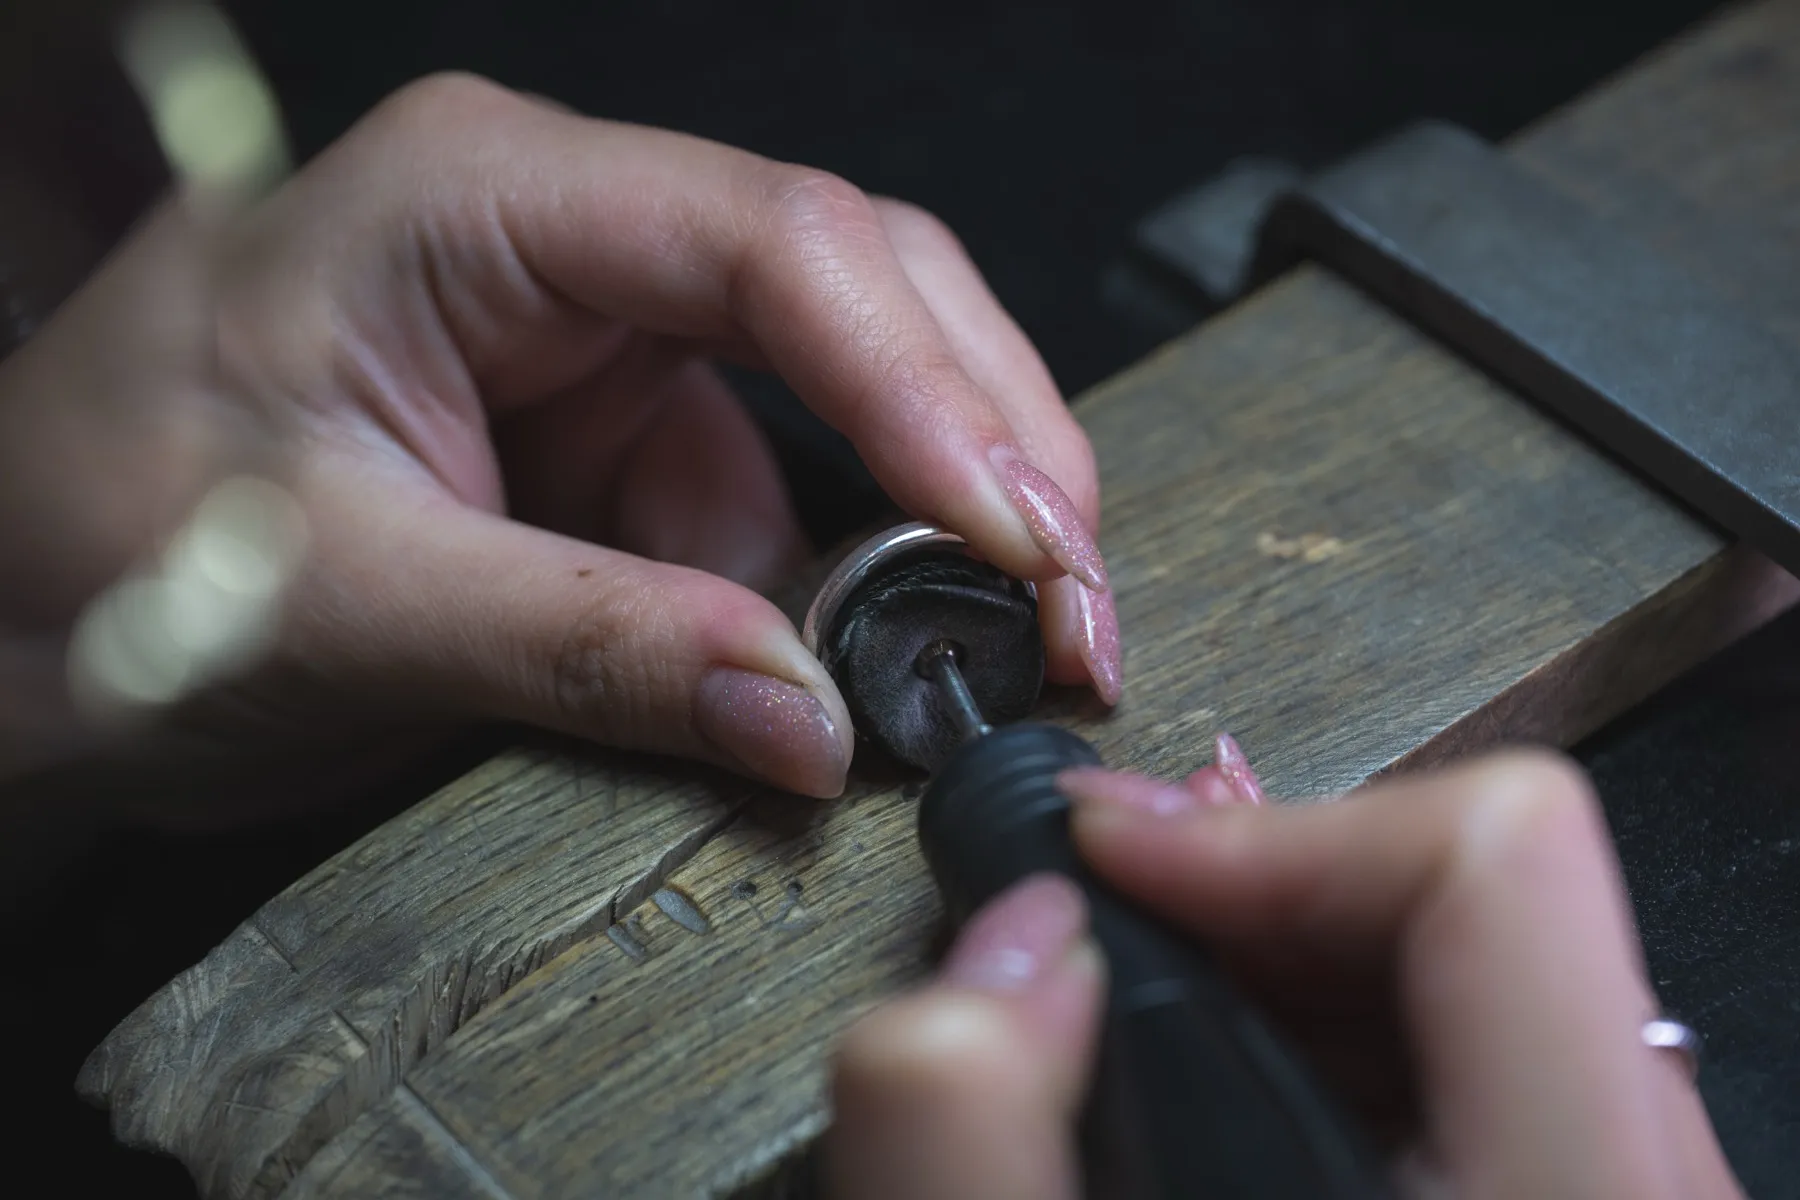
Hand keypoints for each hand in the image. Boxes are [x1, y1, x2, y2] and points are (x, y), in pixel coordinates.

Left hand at [0, 74, 1116, 815]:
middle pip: (854, 288)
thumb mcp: (340, 600)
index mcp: (483, 197)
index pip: (768, 241)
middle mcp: (566, 244)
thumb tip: (803, 713)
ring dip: (924, 537)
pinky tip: (871, 672)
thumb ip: (589, 646)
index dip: (921, 383)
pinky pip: (768, 506)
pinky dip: (836, 595)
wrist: (2, 622)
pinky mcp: (611, 450)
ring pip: (835, 405)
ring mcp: (600, 350)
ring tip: (1001, 656)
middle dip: (979, 441)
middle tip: (1067, 593)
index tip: (1013, 531)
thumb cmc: (90, 548)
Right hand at [823, 748, 1743, 1198]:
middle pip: (1489, 914)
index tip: (1107, 879)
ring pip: (1490, 995)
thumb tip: (1004, 958)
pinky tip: (1235, 1118)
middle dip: (1254, 905)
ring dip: (1291, 979)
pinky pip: (1490, 1084)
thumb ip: (977, 1154)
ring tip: (1146, 1026)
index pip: (1496, 872)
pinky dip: (1341, 1059)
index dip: (1269, 837)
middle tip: (1096, 935)